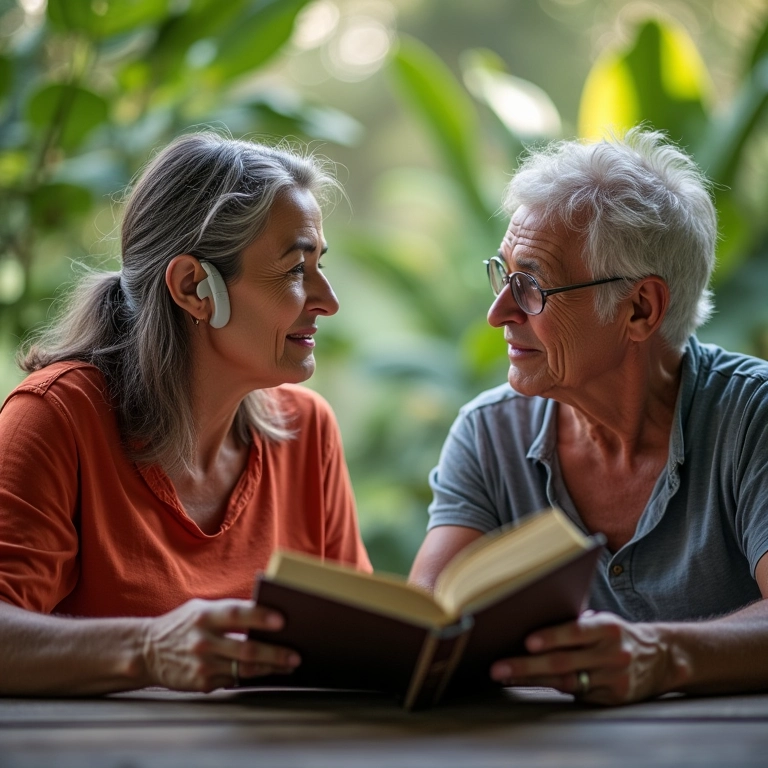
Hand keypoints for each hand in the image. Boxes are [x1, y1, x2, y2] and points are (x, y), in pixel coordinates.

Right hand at [142, 598, 299, 691]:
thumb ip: (229, 611)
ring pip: (243, 669)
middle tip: (295, 655)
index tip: (282, 620)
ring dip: (270, 668)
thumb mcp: (201, 609)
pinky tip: (267, 673)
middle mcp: (203, 640)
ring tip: (288, 665)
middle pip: (246, 649)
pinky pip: (233, 680)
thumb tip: (266, 613)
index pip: (236, 614)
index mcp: (205, 615)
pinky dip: (252, 677)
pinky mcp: (201, 683)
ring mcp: (202, 664)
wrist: (146, 651)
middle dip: (275, 654)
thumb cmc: (182, 625)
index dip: (259, 617)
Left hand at [489, 611, 673, 704]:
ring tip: (504, 676)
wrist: (660, 659)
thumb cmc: (616, 634)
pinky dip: (549, 688)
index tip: (527, 640)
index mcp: (608, 628)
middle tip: (498, 667)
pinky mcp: (612, 699)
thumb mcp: (602, 622)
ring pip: (566, 682)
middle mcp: (612, 655)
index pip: (576, 631)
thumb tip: (531, 619)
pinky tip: (528, 683)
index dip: (552, 636)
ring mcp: (613, 679)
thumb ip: (575, 623)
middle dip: (527, 665)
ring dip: (531, 679)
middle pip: (564, 662)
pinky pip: (576, 695)